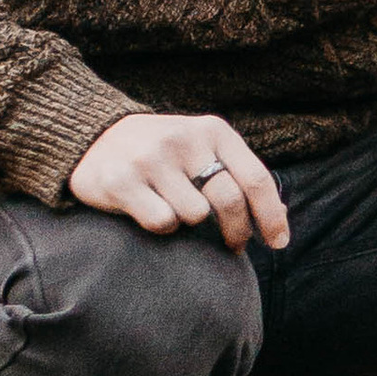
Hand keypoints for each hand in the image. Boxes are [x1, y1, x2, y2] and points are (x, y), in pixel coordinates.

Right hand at [68, 111, 289, 251]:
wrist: (94, 136)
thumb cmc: (163, 152)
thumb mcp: (204, 150)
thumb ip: (240, 177)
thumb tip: (282, 218)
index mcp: (212, 130)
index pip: (255, 178)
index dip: (271, 216)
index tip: (278, 242)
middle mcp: (183, 139)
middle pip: (229, 201)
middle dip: (237, 231)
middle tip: (234, 245)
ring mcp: (151, 158)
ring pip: (194, 216)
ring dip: (190, 223)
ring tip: (176, 209)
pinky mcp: (122, 180)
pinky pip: (162, 222)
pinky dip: (162, 226)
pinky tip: (150, 210)